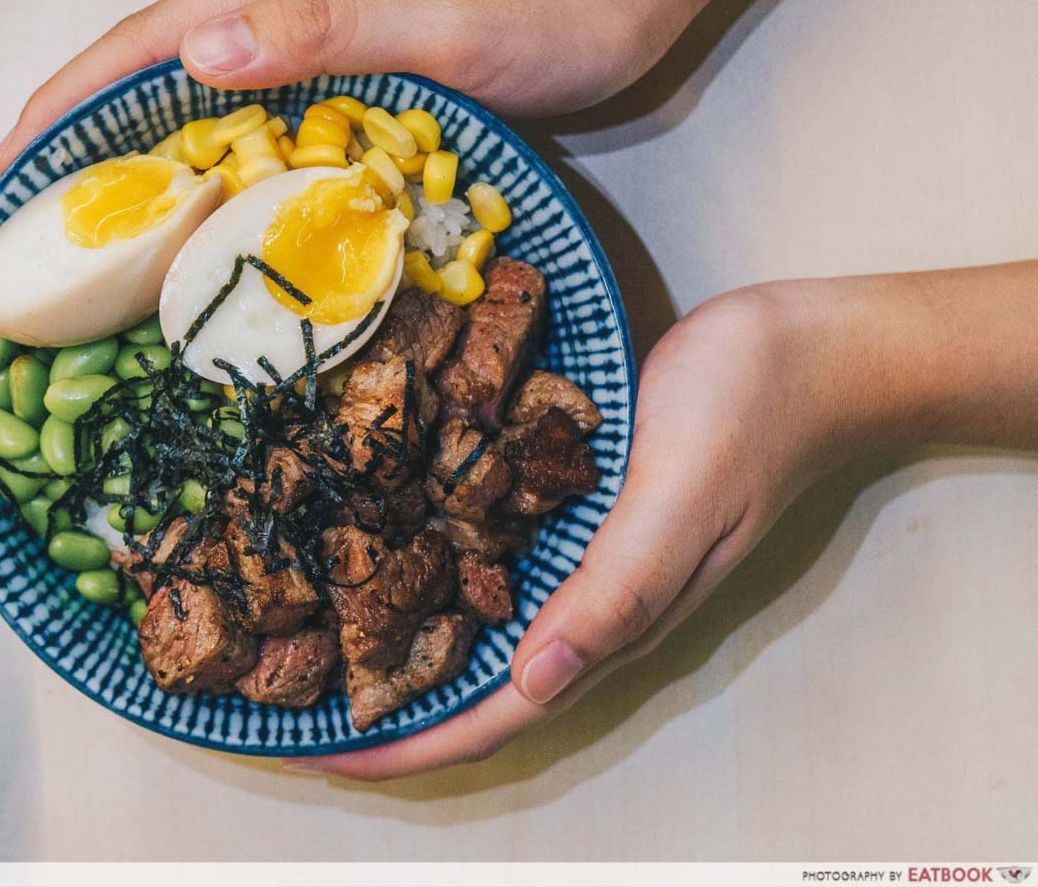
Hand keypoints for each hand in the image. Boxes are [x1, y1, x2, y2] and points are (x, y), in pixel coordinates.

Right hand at [0, 0, 820, 174]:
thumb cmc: (553, 1)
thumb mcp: (443, 16)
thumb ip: (325, 25)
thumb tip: (197, 58)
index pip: (151, 40)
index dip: (73, 100)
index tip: (10, 163)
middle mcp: (296, 4)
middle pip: (159, 62)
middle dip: (83, 126)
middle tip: (35, 210)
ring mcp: (328, 34)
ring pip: (204, 89)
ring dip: (141, 145)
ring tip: (98, 218)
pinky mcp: (362, 68)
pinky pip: (261, 114)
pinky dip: (215, 156)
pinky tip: (211, 200)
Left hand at [288, 264, 1037, 779]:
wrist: (811, 345)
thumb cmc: (752, 409)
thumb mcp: (681, 494)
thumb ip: (616, 589)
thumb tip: (532, 686)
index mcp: (616, 617)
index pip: (499, 712)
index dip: (410, 744)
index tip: (322, 757)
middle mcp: (592, 601)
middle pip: (475, 685)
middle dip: (389, 708)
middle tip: (293, 709)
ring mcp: (586, 556)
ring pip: (481, 630)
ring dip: (404, 649)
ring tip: (317, 646)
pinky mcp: (579, 508)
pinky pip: (496, 562)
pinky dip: (437, 574)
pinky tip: (387, 555)